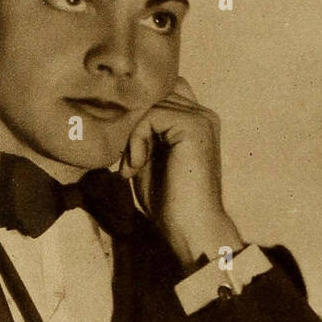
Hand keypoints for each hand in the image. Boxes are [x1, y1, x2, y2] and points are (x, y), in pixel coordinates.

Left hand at [121, 77, 244, 267]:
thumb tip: (119, 114)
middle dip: (134, 125)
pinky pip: (152, 115)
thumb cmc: (170, 201)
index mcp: (196, 122)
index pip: (162, 94)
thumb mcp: (149, 159)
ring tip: (134, 166)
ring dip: (134, 135)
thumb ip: (142, 134)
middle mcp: (203, 114)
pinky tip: (137, 165)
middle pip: (155, 95)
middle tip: (129, 162)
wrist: (191, 227)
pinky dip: (137, 139)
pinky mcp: (194, 126)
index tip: (130, 154)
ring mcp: (201, 118)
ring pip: (151, 104)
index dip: (140, 117)